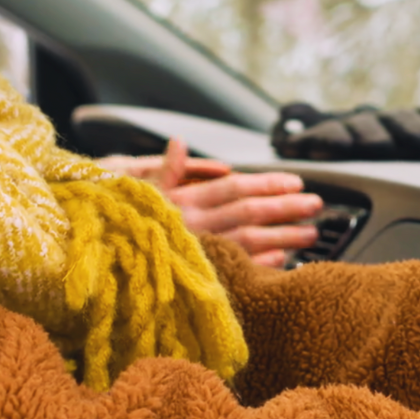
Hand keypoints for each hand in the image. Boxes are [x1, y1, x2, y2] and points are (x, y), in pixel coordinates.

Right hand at [99, 139, 323, 266]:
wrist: (103, 265)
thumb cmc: (126, 223)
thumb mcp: (136, 191)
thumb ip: (165, 169)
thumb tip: (179, 141)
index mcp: (184, 202)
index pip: (234, 188)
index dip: (266, 183)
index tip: (296, 182)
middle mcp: (194, 226)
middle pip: (248, 213)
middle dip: (285, 207)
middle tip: (316, 205)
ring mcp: (200, 252)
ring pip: (249, 242)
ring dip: (283, 236)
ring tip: (311, 233)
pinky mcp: (201, 277)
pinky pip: (236, 270)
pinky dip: (261, 264)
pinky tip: (283, 259)